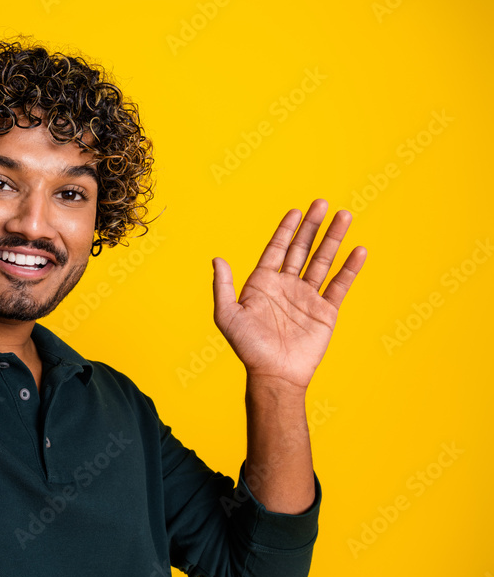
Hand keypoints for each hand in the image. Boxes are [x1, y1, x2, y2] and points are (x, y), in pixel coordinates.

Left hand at [212, 199, 366, 389]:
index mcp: (262, 284)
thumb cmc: (248, 347)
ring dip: (333, 239)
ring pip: (322, 261)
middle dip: (312, 226)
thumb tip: (217, 258)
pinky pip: (339, 285)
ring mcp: (307, 297)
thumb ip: (223, 286)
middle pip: (301, 249)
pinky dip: (349, 268)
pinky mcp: (325, 311)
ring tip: (344, 215)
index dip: (285, 230)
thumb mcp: (227, 315)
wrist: (274, 374)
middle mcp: (286, 287)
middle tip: (322, 202)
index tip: (295, 211)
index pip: (276, 249)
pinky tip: (358, 250)